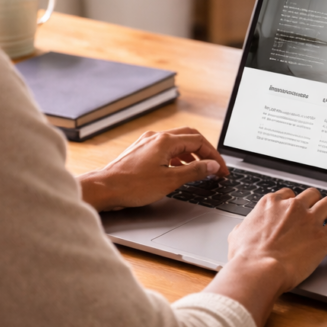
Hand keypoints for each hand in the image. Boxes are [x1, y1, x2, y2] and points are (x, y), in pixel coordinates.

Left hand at [78, 127, 228, 211]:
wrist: (105, 188)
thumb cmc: (133, 186)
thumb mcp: (170, 180)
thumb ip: (195, 171)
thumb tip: (212, 165)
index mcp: (165, 141)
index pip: (199, 141)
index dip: (214, 155)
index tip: (222, 170)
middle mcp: (156, 137)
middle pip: (189, 137)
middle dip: (205, 151)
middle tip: (215, 166)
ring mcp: (147, 143)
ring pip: (177, 143)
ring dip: (192, 154)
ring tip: (201, 169)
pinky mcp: (141, 151)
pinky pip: (166, 149)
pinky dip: (178, 157)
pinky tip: (180, 169)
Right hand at [226, 187, 326, 291]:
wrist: (258, 270)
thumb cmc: (246, 257)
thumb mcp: (237, 235)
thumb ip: (244, 227)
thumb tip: (243, 229)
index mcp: (271, 204)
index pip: (289, 195)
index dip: (295, 203)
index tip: (298, 210)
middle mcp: (292, 207)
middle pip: (312, 194)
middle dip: (316, 202)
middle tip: (318, 212)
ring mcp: (309, 220)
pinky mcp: (323, 237)